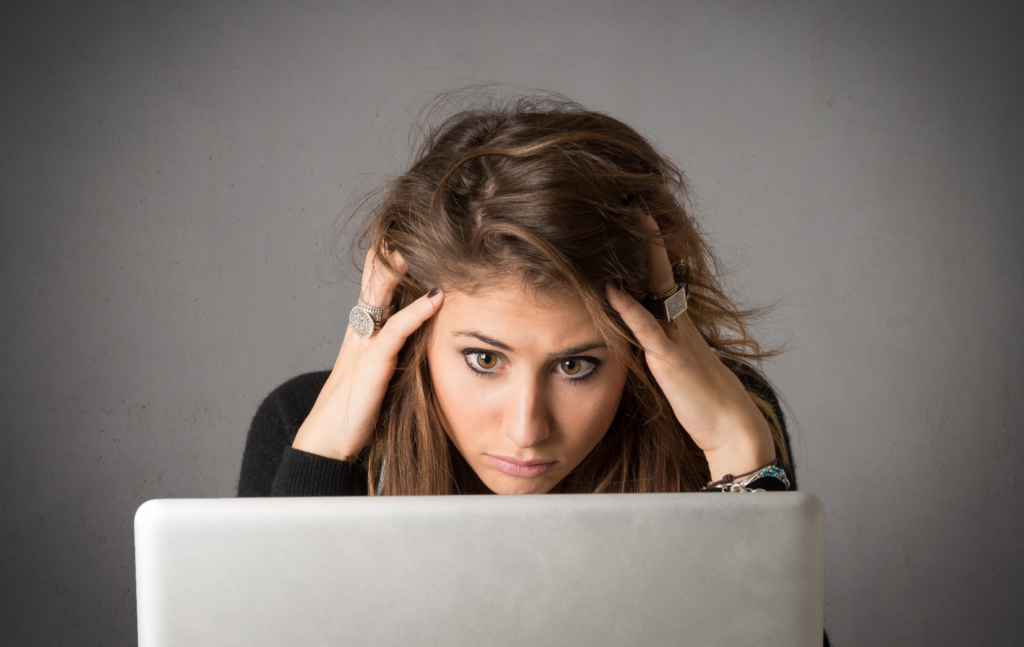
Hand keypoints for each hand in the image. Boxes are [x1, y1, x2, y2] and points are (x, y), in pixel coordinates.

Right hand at [292, 246, 443, 461]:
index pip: (378, 280)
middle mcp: (362, 328)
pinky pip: (396, 331)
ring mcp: (366, 342)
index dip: (393, 255)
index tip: (419, 232)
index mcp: (365, 328)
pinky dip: (417, 312)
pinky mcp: (373, 363)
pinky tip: (436, 298)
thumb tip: (427, 334)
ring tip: (429, 241)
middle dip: (396, 247)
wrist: (327, 441)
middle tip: (422, 221)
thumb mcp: (382, 371)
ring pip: (384, 293)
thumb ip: (400, 349)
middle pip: (378, 275)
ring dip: (405, 267)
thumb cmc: (357, 410)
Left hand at [604, 210, 774, 481]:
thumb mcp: (674, 361)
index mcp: (677, 318)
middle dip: (652, 228)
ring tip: (629, 215)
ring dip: (644, 250)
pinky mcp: (671, 359)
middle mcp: (678, 319)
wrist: (732, 428)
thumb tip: (630, 325)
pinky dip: (628, 308)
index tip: (641, 204)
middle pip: (663, 263)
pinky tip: (610, 288)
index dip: (653, 238)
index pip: (662, 268)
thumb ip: (654, 341)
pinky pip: (647, 329)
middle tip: (639, 192)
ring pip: (657, 284)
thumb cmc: (701, 400)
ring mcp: (677, 335)